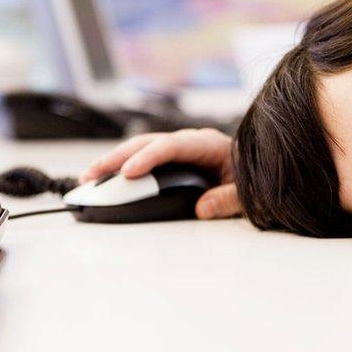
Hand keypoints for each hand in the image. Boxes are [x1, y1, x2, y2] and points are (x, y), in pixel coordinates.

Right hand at [78, 128, 240, 218]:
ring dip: (113, 161)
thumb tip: (202, 208)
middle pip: (148, 143)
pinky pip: (143, 160)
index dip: (148, 157)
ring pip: (140, 149)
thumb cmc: (256, 180)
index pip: (172, 145)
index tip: (128, 172)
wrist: (262, 172)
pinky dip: (122, 168)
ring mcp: (179, 151)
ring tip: (88, 177)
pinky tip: (103, 179)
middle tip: (94, 174)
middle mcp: (190, 142)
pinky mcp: (172, 162)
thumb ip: (228, 199)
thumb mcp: (250, 193)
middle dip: (118, 157)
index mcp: (209, 144)